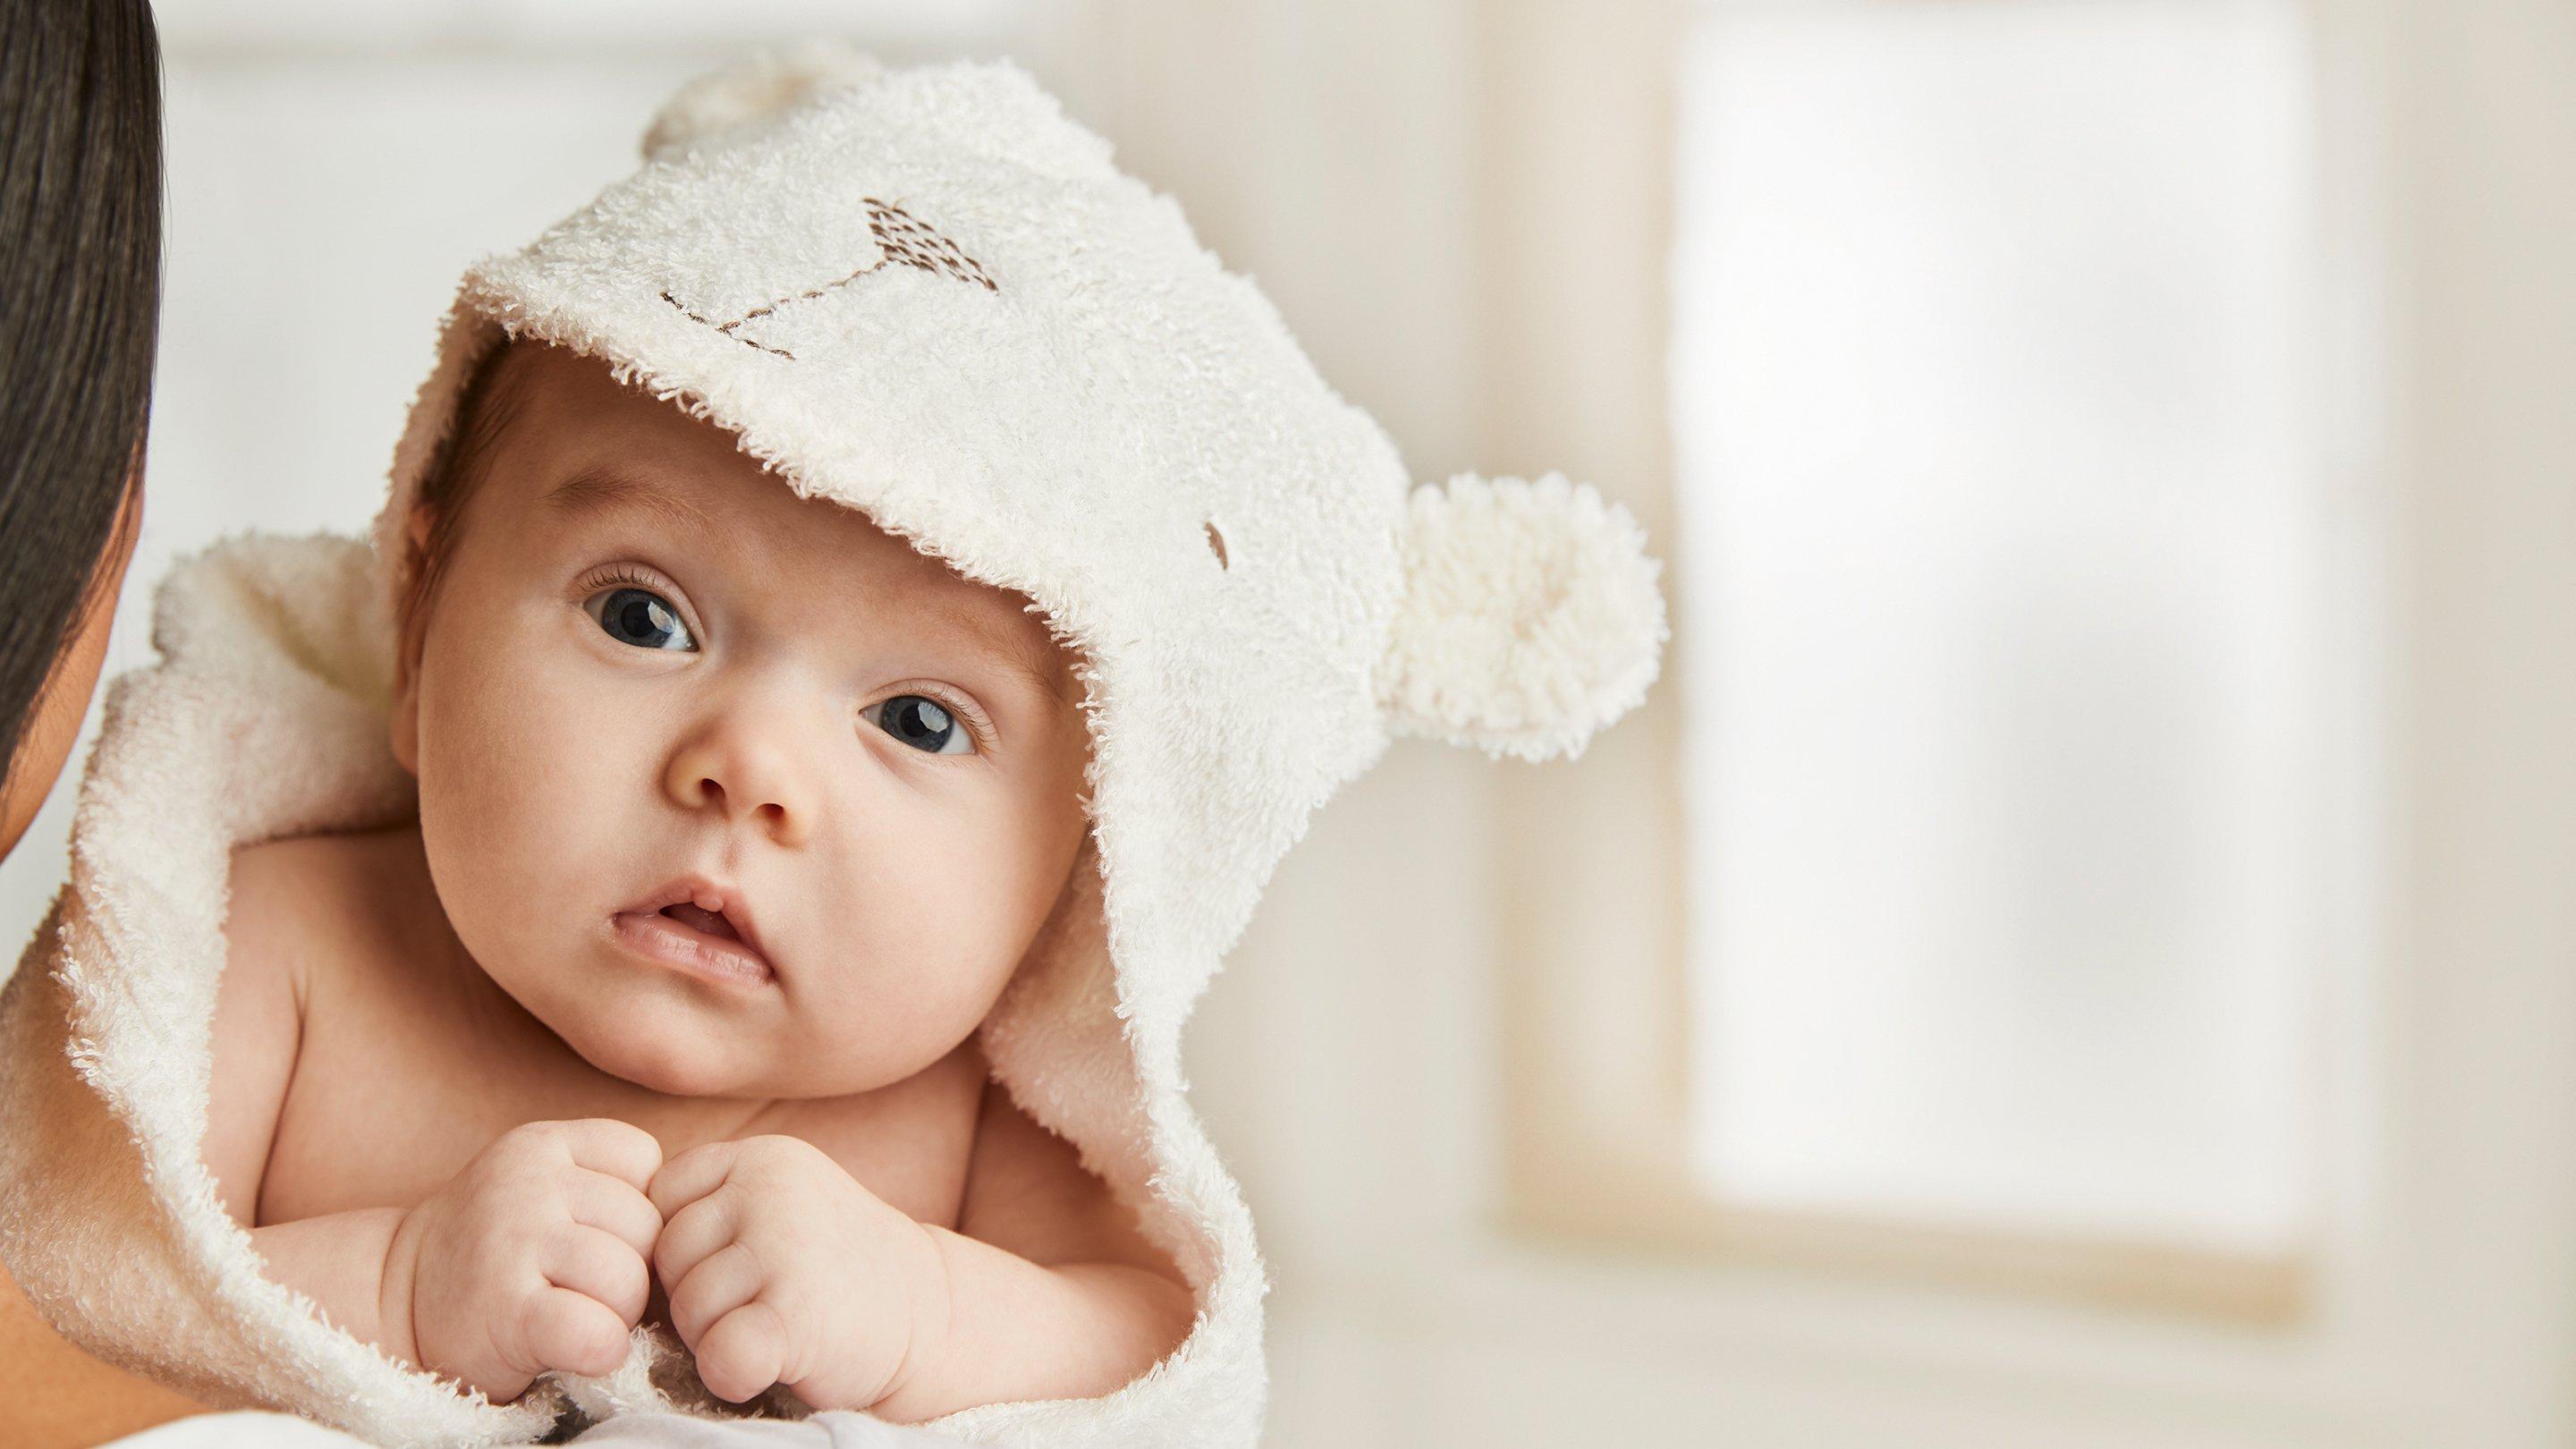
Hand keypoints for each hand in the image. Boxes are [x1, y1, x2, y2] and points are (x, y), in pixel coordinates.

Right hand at [381, 1119, 663, 1400]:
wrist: (394, 1302)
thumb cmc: (498, 1253)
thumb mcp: (548, 1189)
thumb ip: (612, 1187)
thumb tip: (699, 1235)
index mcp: (546, 1142)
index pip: (648, 1164)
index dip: (637, 1213)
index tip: (595, 1239)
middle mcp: (528, 1180)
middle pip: (647, 1229)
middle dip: (631, 1270)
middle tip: (580, 1291)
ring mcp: (513, 1240)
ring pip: (629, 1280)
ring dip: (614, 1314)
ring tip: (567, 1315)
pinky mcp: (505, 1309)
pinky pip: (596, 1332)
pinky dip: (598, 1350)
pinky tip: (569, 1348)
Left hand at [649, 1134, 946, 1408]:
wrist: (930, 1315)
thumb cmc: (832, 1269)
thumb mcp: (776, 1205)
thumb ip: (708, 1207)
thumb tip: (612, 1251)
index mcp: (758, 1156)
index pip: (658, 1203)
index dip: (684, 1250)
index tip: (736, 1267)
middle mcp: (770, 1189)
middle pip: (665, 1257)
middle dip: (696, 1296)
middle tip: (759, 1304)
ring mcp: (785, 1248)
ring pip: (687, 1310)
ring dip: (717, 1337)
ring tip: (776, 1326)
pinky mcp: (797, 1314)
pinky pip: (721, 1355)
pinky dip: (735, 1374)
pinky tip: (774, 1361)